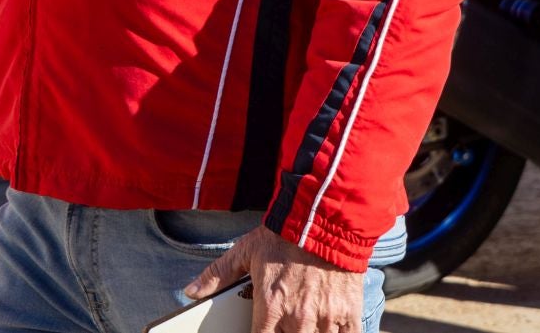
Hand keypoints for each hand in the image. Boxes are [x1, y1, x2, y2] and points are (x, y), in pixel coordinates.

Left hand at [185, 226, 364, 332]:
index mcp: (271, 306)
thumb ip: (218, 275)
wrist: (326, 217)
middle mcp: (297, 318)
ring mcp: (325, 317)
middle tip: (283, 326)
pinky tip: (328, 330)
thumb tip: (191, 291)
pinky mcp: (348, 313)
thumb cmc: (285, 234)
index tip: (259, 332)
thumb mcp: (246, 250)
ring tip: (302, 326)